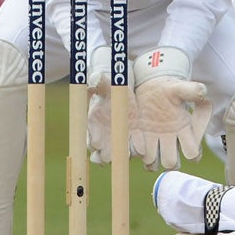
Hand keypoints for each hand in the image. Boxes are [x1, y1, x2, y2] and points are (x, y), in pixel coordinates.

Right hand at [87, 46, 130, 163]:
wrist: (121, 90)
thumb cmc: (108, 87)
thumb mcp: (104, 83)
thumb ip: (98, 82)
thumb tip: (94, 78)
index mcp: (93, 125)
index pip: (91, 141)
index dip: (94, 143)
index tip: (97, 143)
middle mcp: (105, 137)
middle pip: (103, 155)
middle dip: (106, 156)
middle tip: (110, 156)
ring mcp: (119, 138)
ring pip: (119, 155)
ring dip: (122, 156)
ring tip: (128, 154)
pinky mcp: (134, 137)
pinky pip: (136, 147)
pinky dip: (139, 149)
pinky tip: (143, 149)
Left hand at [129, 47, 211, 170]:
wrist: (151, 86)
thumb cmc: (169, 88)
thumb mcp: (181, 87)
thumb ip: (193, 90)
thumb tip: (203, 92)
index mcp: (184, 129)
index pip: (192, 151)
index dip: (192, 152)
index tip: (187, 143)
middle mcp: (170, 139)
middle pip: (172, 162)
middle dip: (169, 161)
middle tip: (165, 152)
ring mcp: (154, 140)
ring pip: (153, 163)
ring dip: (151, 161)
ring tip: (149, 151)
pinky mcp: (140, 138)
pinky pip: (137, 153)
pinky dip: (136, 152)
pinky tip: (138, 142)